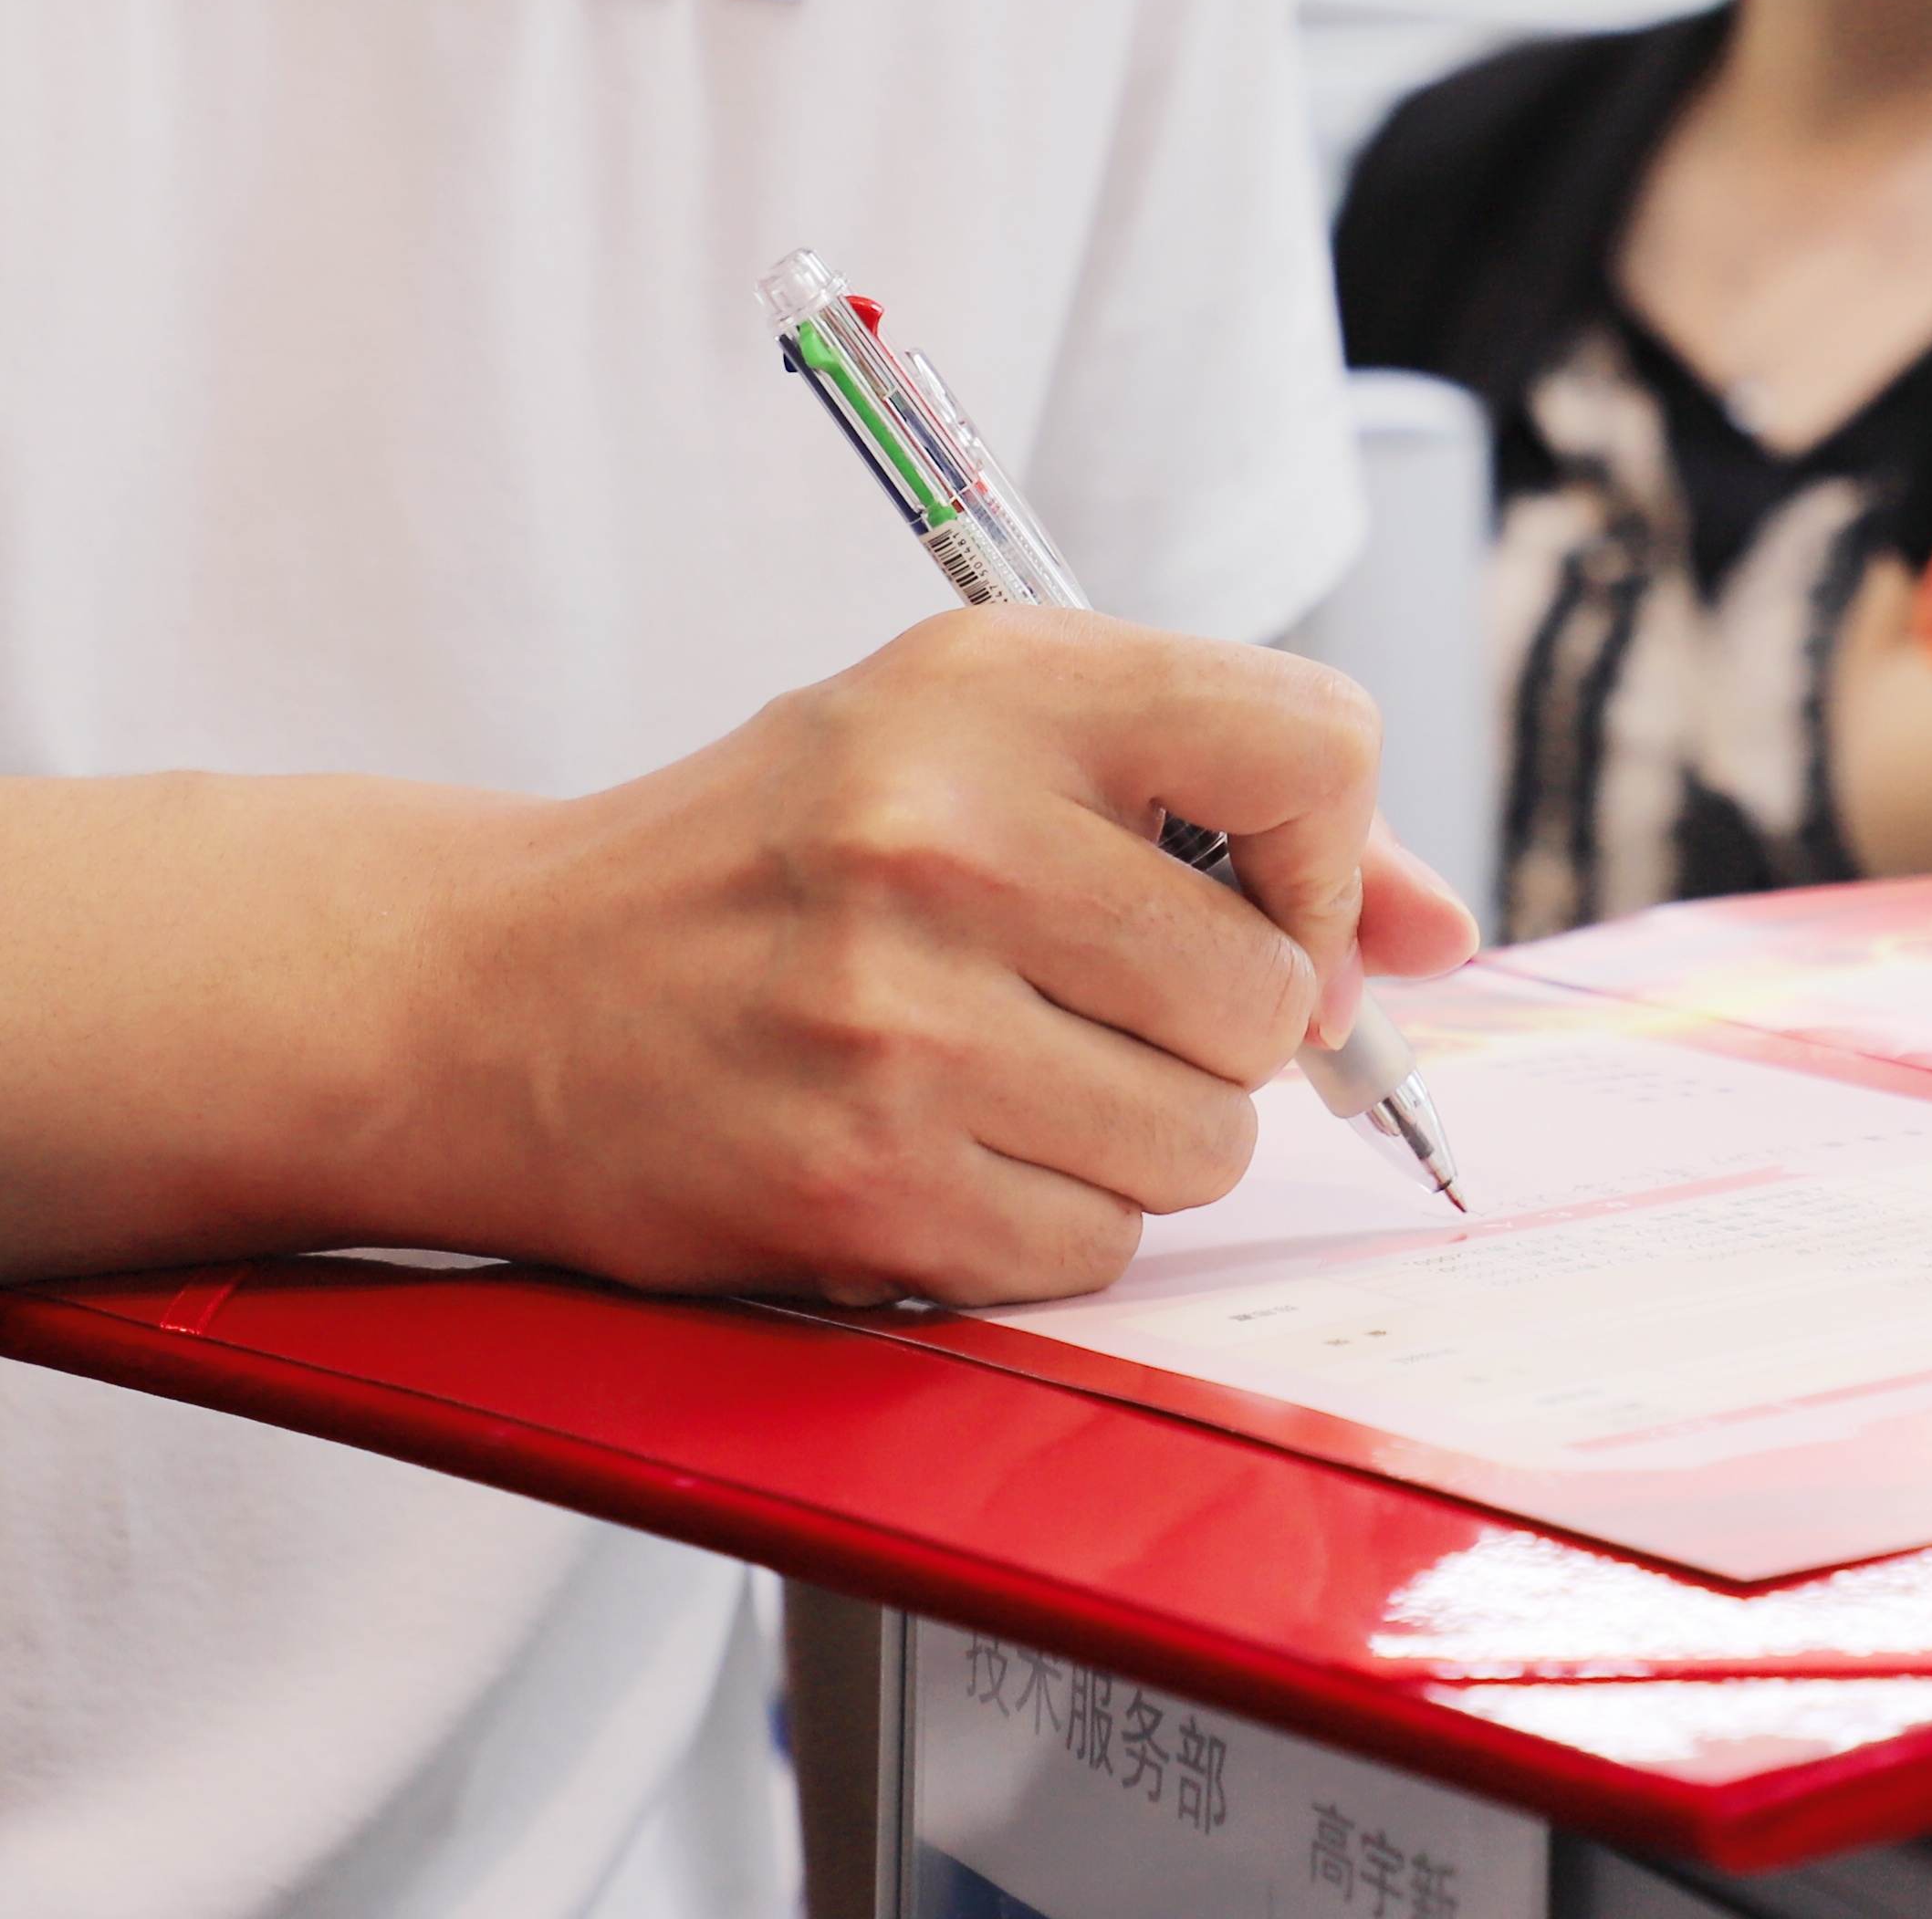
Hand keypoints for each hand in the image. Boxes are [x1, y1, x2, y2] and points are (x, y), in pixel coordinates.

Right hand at [386, 610, 1476, 1310]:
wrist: (493, 995)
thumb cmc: (768, 861)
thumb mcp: (969, 744)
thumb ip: (1226, 809)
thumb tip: (1439, 935)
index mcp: (992, 686)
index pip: (1312, 740)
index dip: (1327, 852)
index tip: (1261, 900)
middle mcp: (948, 833)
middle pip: (1268, 990)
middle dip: (1209, 1027)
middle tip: (1075, 1000)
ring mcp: (904, 1019)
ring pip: (1201, 1138)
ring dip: (1131, 1138)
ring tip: (991, 1073)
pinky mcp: (867, 1184)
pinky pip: (1095, 1246)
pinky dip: (1042, 1224)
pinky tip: (933, 1151)